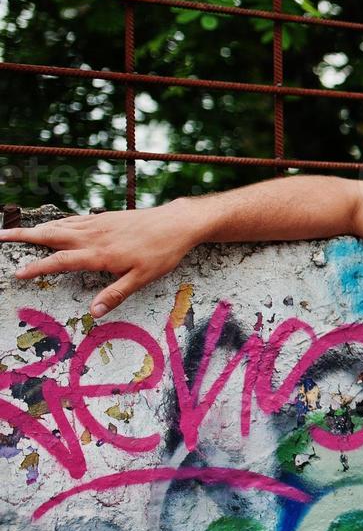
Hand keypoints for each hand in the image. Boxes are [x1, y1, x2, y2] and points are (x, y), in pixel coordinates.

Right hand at [1, 203, 201, 317]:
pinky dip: (57, 222)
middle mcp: (93, 236)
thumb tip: (93, 312)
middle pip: (50, 236)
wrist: (177, 223)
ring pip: (60, 225)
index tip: (18, 273)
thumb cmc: (162, 252)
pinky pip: (74, 219)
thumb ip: (116, 294)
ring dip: (37, 229)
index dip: (37, 268)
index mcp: (99, 254)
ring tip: (17, 232)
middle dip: (23, 237)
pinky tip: (52, 226)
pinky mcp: (105, 217)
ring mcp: (98, 224)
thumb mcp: (142, 278)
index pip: (59, 261)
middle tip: (0, 236)